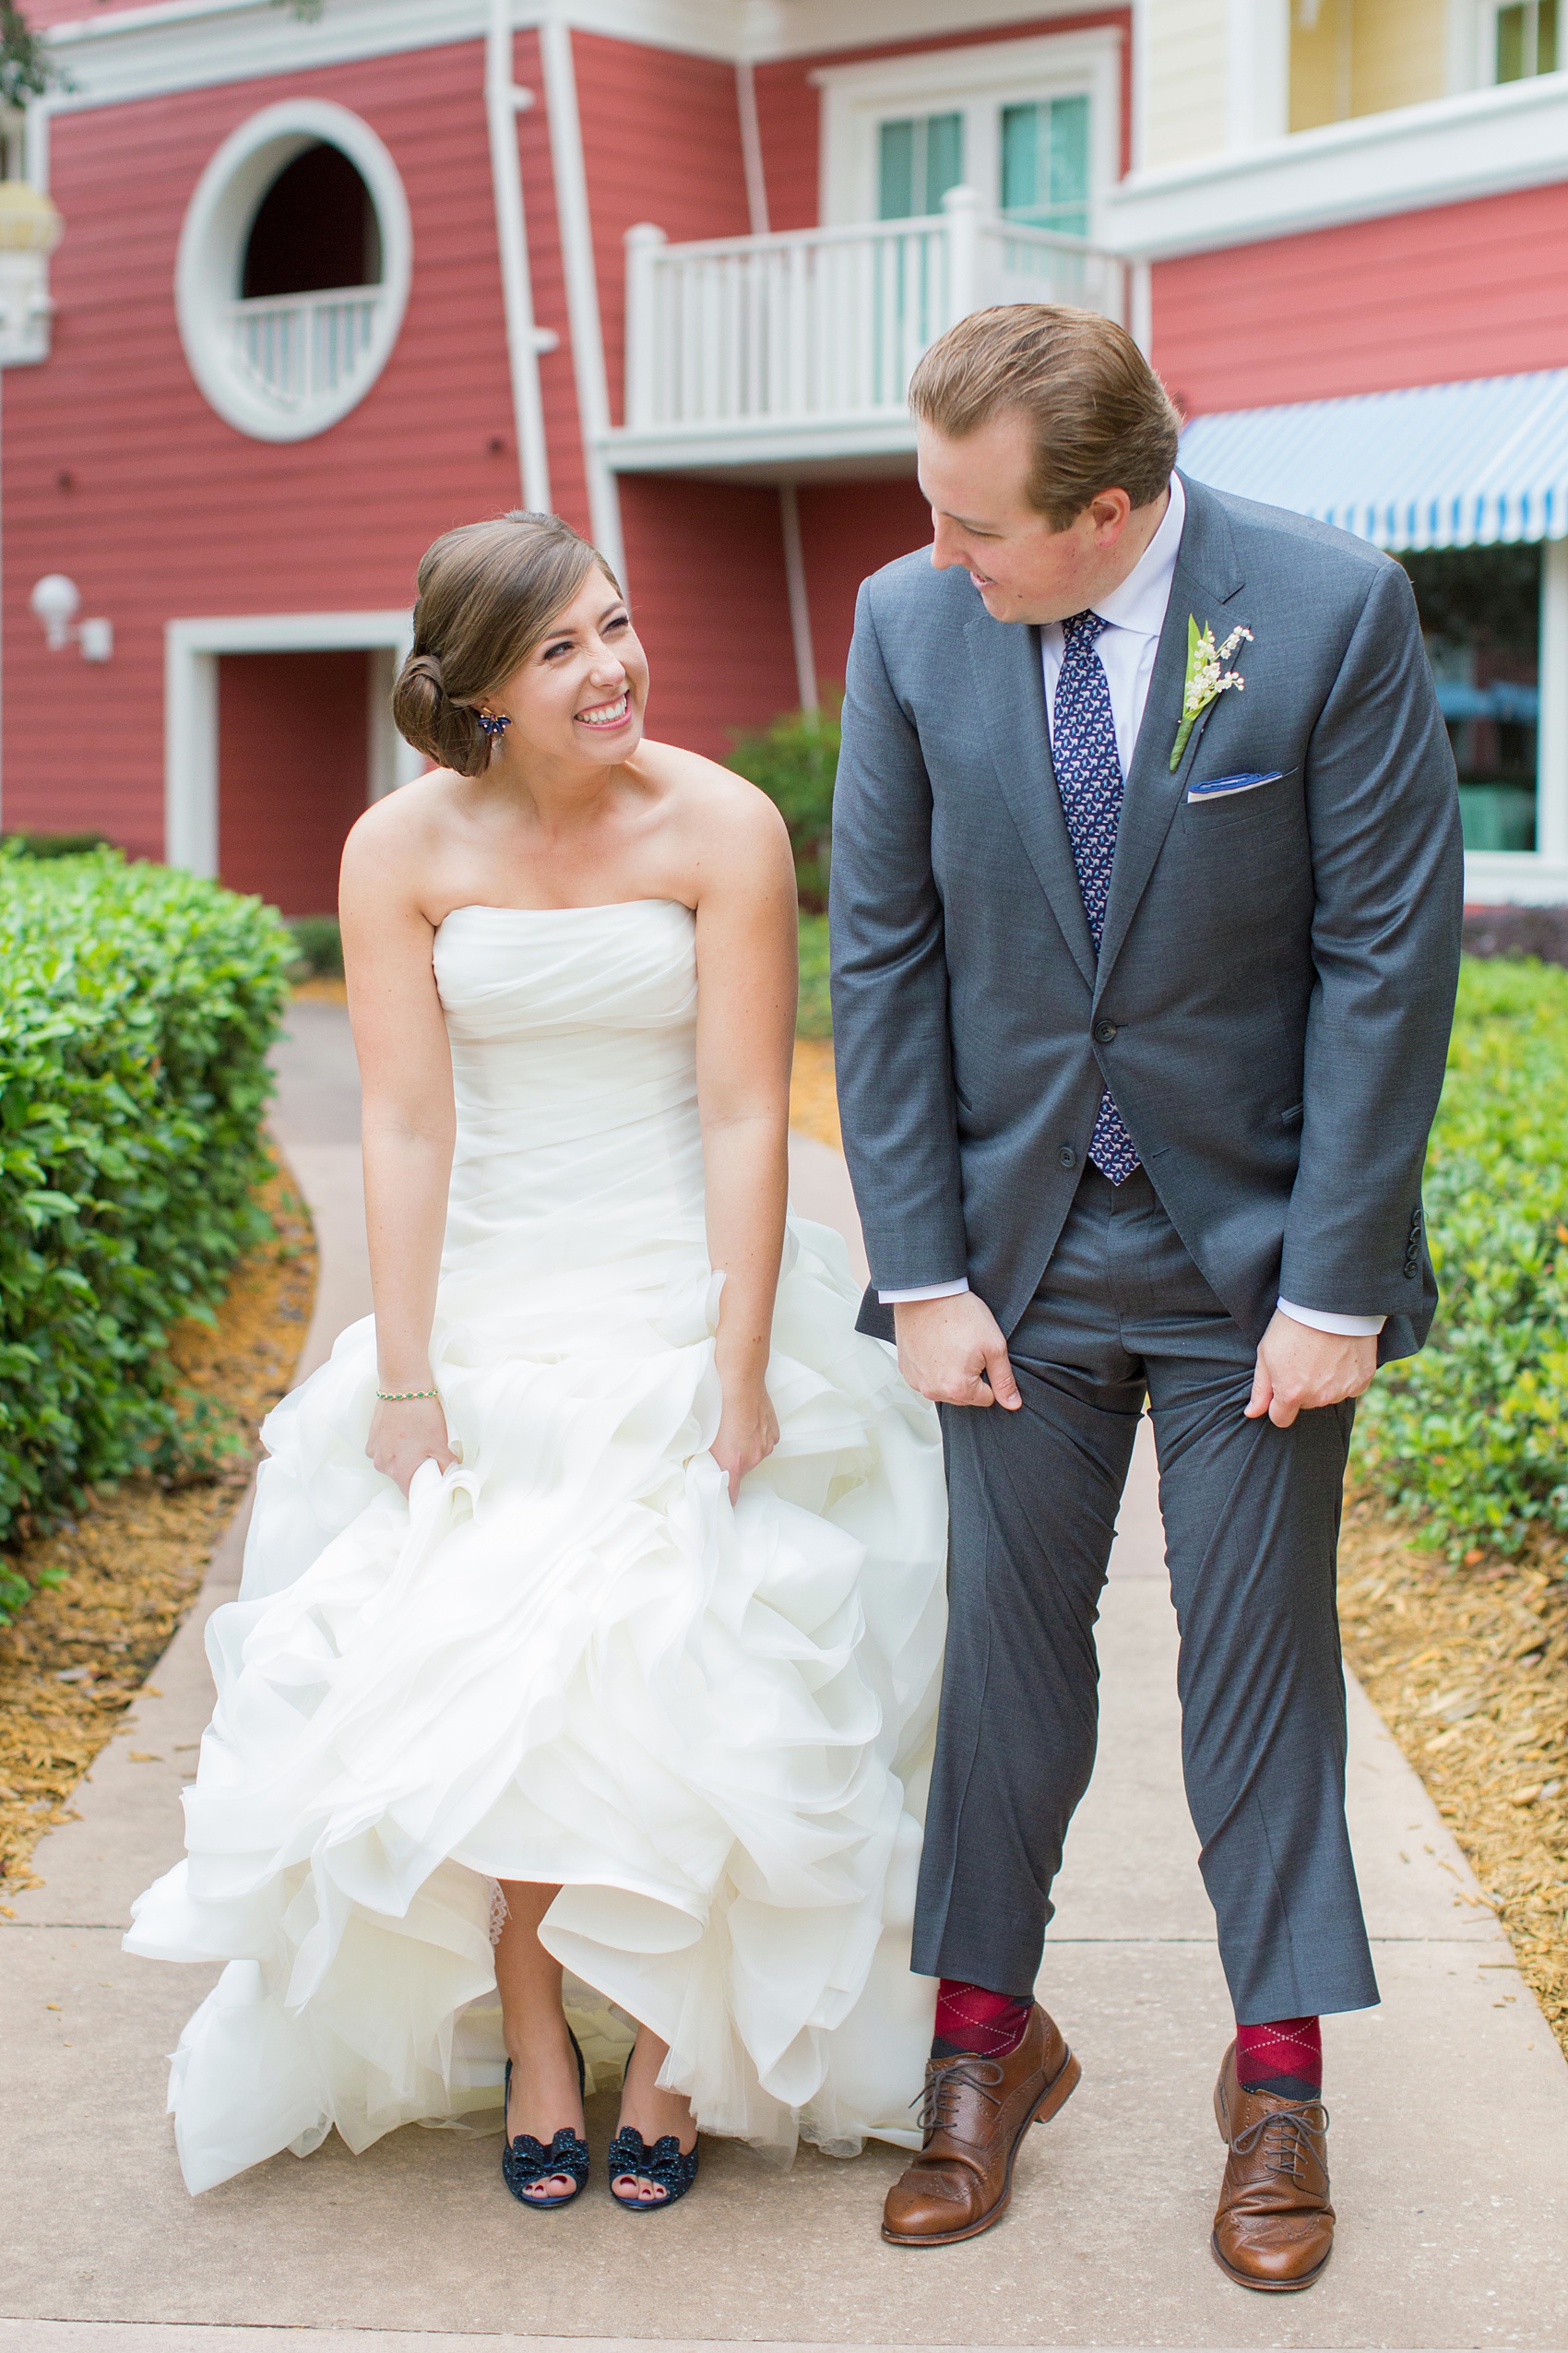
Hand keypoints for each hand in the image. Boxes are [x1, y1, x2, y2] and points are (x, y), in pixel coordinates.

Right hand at [366, 1394, 455, 1495]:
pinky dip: (394, 1447)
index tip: (431, 1484)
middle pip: (402, 1479)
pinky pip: (384, 1452)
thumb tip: (451, 1478)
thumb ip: (446, 1466)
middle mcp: (382, 1465)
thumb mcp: (440, 1443)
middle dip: (415, 1472)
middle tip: (428, 1456)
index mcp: (399, 1471)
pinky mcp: (371, 1440)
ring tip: (416, 1441)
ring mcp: (374, 1452)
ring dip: (404, 1458)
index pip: (412, 1494)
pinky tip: (404, 1433)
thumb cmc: (422, 1415)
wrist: (403, 1387)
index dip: (423, 1491)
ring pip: (393, 1465)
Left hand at [712, 1374, 779, 1504]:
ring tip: (736, 1429)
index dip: (726, 1499)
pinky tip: (747, 1423)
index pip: (732, 1495)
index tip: (722, 1501)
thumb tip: (705, 1465)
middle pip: (742, 1472)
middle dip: (733, 1464)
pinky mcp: (774, 1434)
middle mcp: (753, 1458)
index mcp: (733, 1462)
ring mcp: (766, 1446)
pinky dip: (756, 1438)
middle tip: (723, 1446)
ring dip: (746, 1449)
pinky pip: (764, 1443)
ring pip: (754, 1456)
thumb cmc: (718, 1404)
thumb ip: (709, 1456)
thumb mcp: (706, 1435)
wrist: (740, 1379)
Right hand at [894, 1292, 1021, 1410]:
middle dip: (969, 1376)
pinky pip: (927, 1377)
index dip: (989, 1374)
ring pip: (945, 1387)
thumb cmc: (959, 1314)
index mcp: (957, 1389)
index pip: (987, 1397)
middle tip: (966, 1347)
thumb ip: (1004, 1379)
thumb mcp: (994, 1346)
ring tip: (950, 1344)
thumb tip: (1012, 1403)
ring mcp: (916, 1381)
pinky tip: (935, 1345)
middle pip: (964, 1395)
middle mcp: (933, 1390)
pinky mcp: (906, 1370)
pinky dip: (932, 1365)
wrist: (927, 1292)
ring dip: (950, 1372)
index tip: (981, 1354)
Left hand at [1246, 1310, 1376, 1428]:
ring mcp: (1343, 1389)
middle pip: (1306, 1404)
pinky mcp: (1363, 1379)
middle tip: (1302, 1359)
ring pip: (1328, 1396)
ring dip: (1324, 1382)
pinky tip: (1340, 1354)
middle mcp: (1318, 1398)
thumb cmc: (1292, 1324)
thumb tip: (1252, 1413)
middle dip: (1302, 1389)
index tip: (1281, 1387)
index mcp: (1291, 1394)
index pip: (1281, 1418)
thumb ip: (1261, 1388)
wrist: (1329, 1302)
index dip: (1278, 1405)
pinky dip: (1345, 1375)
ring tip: (1321, 1353)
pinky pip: (1351, 1386)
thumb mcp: (1266, 1353)